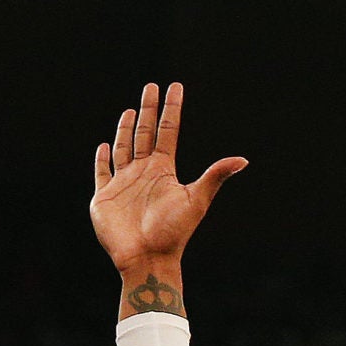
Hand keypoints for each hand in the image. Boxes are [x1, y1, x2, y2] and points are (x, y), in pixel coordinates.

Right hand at [89, 83, 246, 280]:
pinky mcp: (105, 198)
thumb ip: (215, 176)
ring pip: (124, 149)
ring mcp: (123, 184)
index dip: (171, 109)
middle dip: (147, 110)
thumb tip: (243, 160)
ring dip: (126, 130)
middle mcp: (144, 173)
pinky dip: (101, 160)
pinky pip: (102, 173)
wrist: (147, 258)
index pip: (168, 131)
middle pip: (145, 134)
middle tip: (151, 86)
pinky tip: (104, 146)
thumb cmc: (173, 232)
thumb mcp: (196, 200)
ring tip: (130, 111)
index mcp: (164, 170)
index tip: (175, 86)